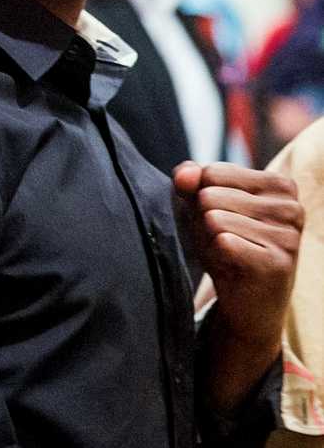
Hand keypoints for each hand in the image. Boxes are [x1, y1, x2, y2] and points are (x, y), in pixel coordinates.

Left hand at [174, 161, 303, 411]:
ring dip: (208, 240)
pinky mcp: (278, 264)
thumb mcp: (203, 206)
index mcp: (279, 184)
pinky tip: (232, 268)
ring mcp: (288, 236)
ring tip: (227, 255)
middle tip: (222, 242)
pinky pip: (223, 242)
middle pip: (209, 195)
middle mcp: (291, 206)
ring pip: (214, 218)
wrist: (248, 304)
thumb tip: (184, 175)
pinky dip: (216, 256)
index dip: (199, 197)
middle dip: (202, 221)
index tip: (220, 218)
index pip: (211, 172)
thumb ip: (189, 181)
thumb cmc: (226, 246)